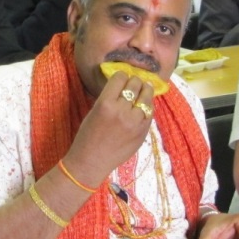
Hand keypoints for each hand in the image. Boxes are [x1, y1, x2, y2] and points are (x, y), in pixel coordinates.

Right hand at [62, 69, 154, 186]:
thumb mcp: (94, 111)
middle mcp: (122, 111)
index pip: (120, 78)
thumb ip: (109, 97)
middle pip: (135, 84)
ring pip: (147, 96)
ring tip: (144, 89)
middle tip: (133, 84)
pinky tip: (144, 105)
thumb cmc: (87, 136)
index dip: (121, 76)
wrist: (92, 162)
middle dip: (134, 82)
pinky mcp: (143, 132)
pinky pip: (150, 112)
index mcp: (105, 104)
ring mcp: (135, 122)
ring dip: (145, 91)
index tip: (121, 78)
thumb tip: (124, 84)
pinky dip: (147, 106)